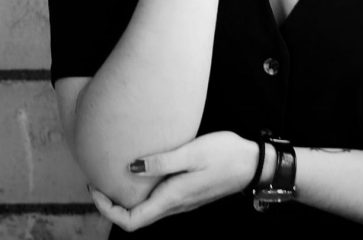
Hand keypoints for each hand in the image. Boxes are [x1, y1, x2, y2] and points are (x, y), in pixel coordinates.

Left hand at [88, 131, 256, 231]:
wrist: (253, 163)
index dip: (108, 210)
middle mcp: (175, 205)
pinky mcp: (189, 192)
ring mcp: (183, 201)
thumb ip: (162, 162)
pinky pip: (159, 199)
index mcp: (173, 198)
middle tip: (100, 179)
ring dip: (128, 197)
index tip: (97, 189)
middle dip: (112, 203)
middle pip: (136, 218)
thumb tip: (130, 168)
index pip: (131, 221)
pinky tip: (144, 170)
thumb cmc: (225, 154)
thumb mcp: (193, 152)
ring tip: (117, 173)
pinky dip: (143, 190)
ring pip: (147, 209)